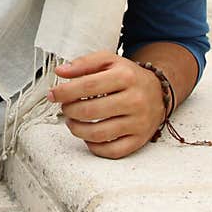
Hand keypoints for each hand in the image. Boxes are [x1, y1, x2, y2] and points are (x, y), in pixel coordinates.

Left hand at [46, 49, 165, 158]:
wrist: (158, 91)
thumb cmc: (128, 76)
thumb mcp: (108, 61)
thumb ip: (83, 63)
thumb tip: (60, 72)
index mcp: (125, 76)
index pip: (87, 86)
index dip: (65, 92)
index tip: (53, 95)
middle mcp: (134, 100)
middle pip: (91, 111)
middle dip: (69, 111)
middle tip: (65, 107)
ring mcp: (138, 122)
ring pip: (99, 134)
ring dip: (77, 129)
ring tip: (72, 121)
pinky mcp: (140, 139)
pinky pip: (113, 151)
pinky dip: (94, 147)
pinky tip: (88, 136)